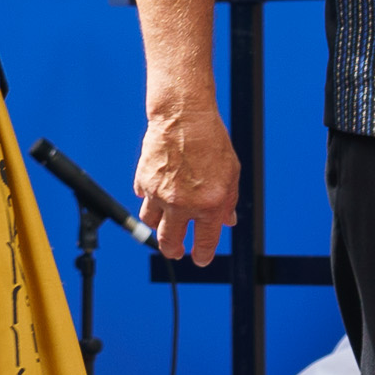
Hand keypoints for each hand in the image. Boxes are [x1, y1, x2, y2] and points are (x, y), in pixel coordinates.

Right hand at [133, 101, 240, 264]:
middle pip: (169, 242)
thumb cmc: (210, 141)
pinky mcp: (144, 182)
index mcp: (210, 205)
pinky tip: (158, 190)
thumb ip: (228, 201)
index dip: (202, 255)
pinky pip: (143, 199)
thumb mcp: (230, 173)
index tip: (199, 258)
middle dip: (172, 250)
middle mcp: (182, 204)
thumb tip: (226, 221)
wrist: (184, 116)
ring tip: (165, 221)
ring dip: (158, 225)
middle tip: (175, 251)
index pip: (204, 243)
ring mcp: (160, 195)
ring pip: (151, 223)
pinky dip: (149, 198)